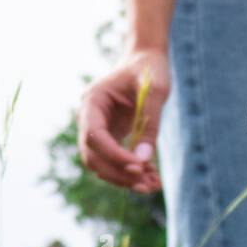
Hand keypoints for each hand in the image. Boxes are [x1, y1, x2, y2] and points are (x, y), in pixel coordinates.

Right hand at [77, 47, 169, 192]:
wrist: (146, 59)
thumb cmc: (150, 68)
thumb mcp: (156, 90)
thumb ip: (149, 124)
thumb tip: (142, 160)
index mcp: (93, 101)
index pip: (94, 135)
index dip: (113, 154)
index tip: (137, 166)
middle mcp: (90, 117)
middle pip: (93, 155)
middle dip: (117, 173)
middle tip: (145, 184)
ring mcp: (99, 128)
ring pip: (101, 163)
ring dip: (124, 178)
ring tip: (152, 186)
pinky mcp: (111, 136)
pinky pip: (115, 160)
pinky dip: (131, 172)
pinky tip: (153, 179)